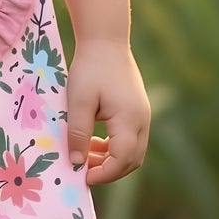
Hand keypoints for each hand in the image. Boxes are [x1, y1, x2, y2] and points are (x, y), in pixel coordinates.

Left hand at [67, 39, 149, 185]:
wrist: (105, 41)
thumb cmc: (90, 69)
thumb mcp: (78, 101)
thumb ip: (77, 133)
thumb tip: (75, 162)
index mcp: (129, 119)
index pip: (123, 159)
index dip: (104, 174)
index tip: (82, 177)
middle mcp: (142, 120)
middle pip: (132, 160)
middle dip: (108, 171)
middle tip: (82, 171)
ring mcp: (143, 115)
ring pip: (133, 151)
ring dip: (111, 159)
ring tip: (84, 155)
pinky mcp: (137, 110)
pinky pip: (130, 139)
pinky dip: (114, 147)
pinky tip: (93, 142)